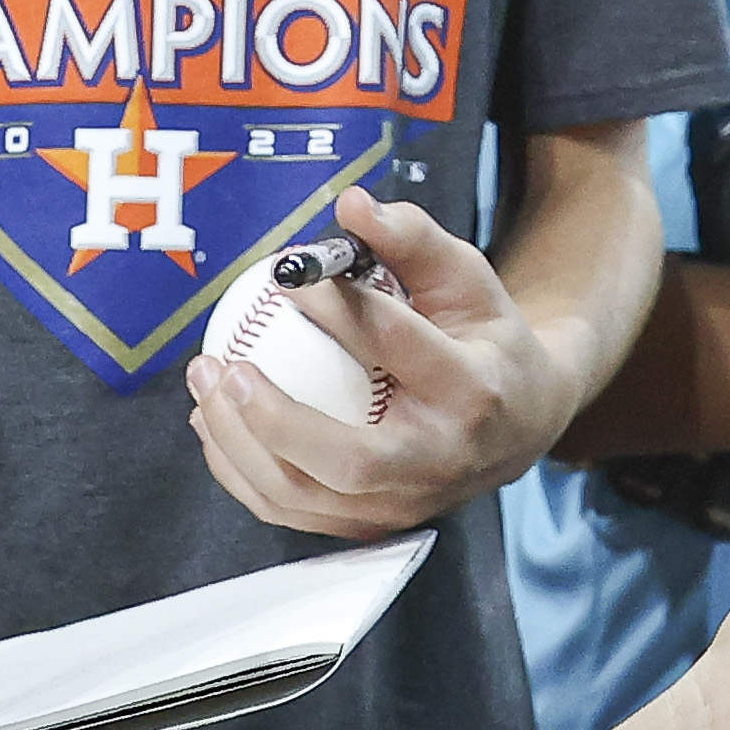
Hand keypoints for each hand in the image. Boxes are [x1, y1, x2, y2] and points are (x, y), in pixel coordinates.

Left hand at [190, 194, 585, 538]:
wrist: (522, 422)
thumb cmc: (484, 336)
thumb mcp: (465, 277)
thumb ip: (411, 238)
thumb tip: (350, 203)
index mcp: (474, 388)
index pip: (397, 346)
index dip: (335, 308)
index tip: (285, 275)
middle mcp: (442, 459)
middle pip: (350, 459)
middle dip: (276, 419)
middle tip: (225, 366)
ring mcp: (407, 504)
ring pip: (306, 495)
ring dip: (240, 444)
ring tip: (208, 380)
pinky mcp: (374, 526)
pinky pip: (291, 510)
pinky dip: (240, 469)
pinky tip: (214, 420)